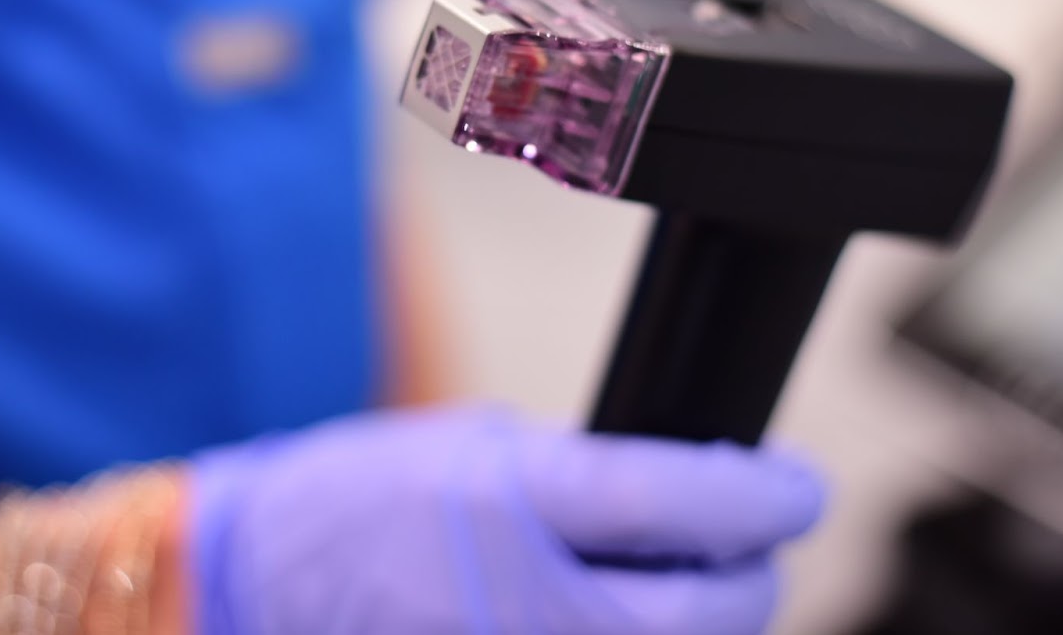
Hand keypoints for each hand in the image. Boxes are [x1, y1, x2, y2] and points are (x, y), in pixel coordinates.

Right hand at [185, 407, 822, 634]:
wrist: (264, 586)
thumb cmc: (358, 503)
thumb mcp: (476, 445)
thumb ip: (588, 474)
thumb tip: (691, 495)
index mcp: (515, 505)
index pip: (690, 500)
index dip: (770, 491)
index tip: (799, 485)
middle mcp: (531, 607)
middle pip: (713, 609)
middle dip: (750, 571)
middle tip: (746, 538)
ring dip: (706, 625)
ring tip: (685, 585)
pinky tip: (620, 621)